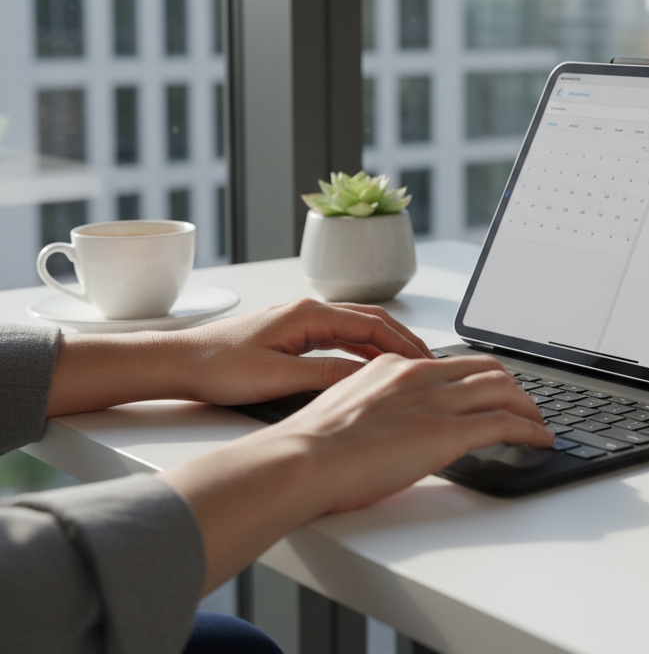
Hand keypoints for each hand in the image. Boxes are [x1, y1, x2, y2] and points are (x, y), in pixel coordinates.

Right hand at [162, 353, 552, 591]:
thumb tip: (391, 424)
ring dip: (528, 406)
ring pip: (503, 389)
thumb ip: (377, 407)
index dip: (481, 375)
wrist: (301, 460)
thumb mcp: (348, 410)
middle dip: (513, 386)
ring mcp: (435, 401)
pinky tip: (540, 439)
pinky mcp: (447, 431)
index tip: (492, 388)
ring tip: (539, 422)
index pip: (453, 362)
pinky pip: (505, 423)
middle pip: (486, 368)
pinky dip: (530, 428)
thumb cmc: (312, 447)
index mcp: (394, 367)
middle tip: (524, 404)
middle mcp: (419, 374)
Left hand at [173, 298, 434, 405]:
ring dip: (384, 344)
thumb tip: (365, 380)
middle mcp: (308, 311)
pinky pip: (339, 337)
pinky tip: (370, 367)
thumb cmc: (217, 366)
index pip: (370, 324)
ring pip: (356, 327)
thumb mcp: (276, 378)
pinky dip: (362, 349)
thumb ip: (323, 376)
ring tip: (408, 367)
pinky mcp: (293, 334)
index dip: (402, 342)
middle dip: (402, 340)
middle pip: (370, 320)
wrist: (178, 362)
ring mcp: (301, 321)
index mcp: (308, 314)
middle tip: (428, 362)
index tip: (425, 360)